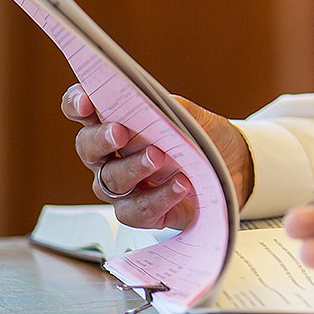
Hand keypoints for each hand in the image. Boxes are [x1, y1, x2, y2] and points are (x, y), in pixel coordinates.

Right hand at [62, 85, 253, 229]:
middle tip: (120, 132)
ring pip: (111, 181)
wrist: (237, 167)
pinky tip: (180, 185)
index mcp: (117, 125)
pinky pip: (138, 210)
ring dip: (133, 168)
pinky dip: (159, 197)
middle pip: (88, 148)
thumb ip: (169, 107)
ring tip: (158, 158)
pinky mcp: (144, 212)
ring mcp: (125, 187)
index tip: (86, 101)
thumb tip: (147, 106)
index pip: (84, 112)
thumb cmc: (205, 138)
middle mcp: (111, 157)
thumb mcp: (192, 116)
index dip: (77, 104)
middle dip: (101, 139)